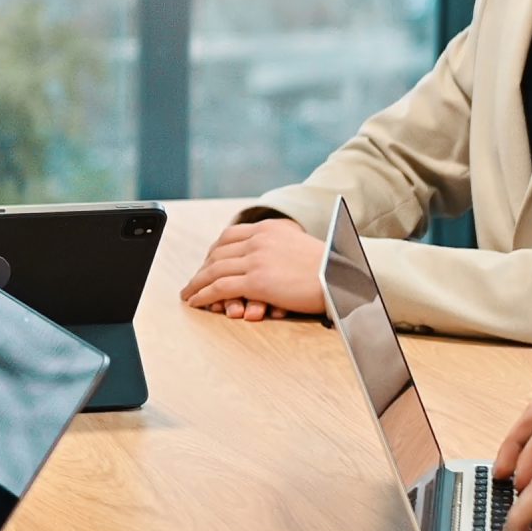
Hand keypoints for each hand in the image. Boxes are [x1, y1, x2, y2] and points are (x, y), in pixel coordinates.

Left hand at [180, 218, 325, 318]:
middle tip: (194, 281)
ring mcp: (256, 259)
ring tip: (189, 294)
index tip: (207, 262)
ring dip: (197, 284)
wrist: (343, 277)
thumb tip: (271, 260)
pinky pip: (220, 288)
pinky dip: (203, 295)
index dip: (214, 251)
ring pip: (214, 271)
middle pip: (218, 253)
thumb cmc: (330, 268)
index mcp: (269, 228)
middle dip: (202, 268)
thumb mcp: (302, 245)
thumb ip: (282, 247)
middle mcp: (259, 239)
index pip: (230, 235)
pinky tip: (196, 302)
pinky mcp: (256, 281)